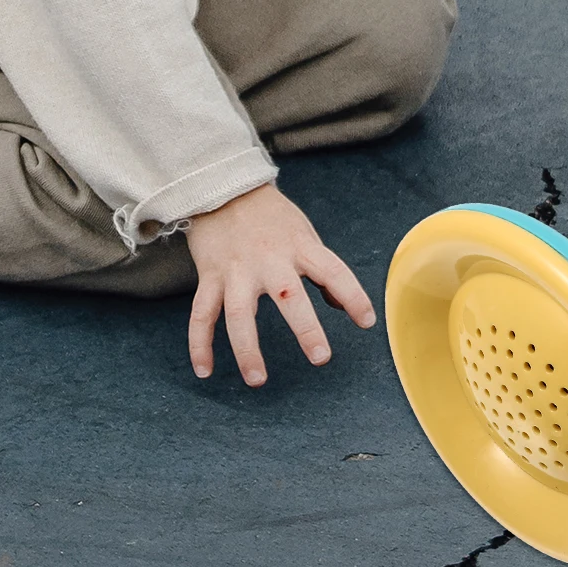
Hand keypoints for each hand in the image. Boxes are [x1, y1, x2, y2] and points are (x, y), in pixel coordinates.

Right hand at [185, 182, 374, 386]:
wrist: (223, 186)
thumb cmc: (270, 215)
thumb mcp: (303, 233)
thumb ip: (321, 268)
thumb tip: (342, 306)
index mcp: (299, 246)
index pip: (333, 271)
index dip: (353, 296)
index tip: (367, 322)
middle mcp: (269, 259)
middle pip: (289, 295)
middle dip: (305, 327)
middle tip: (320, 357)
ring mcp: (237, 269)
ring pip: (240, 315)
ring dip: (247, 350)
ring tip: (258, 380)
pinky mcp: (210, 275)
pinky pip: (202, 314)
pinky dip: (200, 343)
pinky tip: (205, 370)